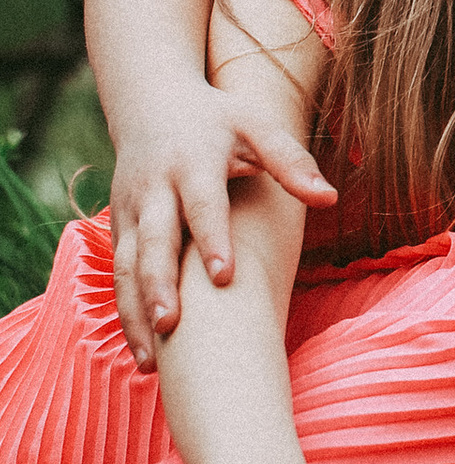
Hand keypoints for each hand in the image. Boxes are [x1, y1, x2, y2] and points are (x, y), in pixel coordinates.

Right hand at [111, 89, 333, 367]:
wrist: (152, 103)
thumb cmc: (219, 118)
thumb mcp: (258, 126)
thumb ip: (291, 161)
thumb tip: (330, 198)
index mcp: (192, 163)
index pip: (202, 205)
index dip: (212, 240)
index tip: (224, 278)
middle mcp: (154, 190)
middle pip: (153, 242)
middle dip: (159, 285)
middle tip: (172, 327)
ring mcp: (129, 212)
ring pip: (124, 267)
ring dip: (134, 311)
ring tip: (150, 359)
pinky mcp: (117, 229)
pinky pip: (116, 275)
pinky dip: (124, 311)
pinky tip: (142, 349)